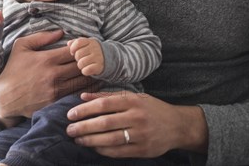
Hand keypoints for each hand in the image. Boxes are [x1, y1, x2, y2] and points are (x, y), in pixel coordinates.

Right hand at [0, 30, 99, 127]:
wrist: (5, 97)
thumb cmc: (13, 69)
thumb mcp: (21, 47)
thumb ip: (41, 37)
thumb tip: (61, 32)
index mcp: (47, 59)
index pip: (73, 51)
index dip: (81, 49)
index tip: (83, 48)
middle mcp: (53, 74)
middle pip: (82, 66)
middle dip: (89, 62)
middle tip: (94, 59)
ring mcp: (56, 90)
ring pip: (83, 81)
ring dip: (91, 76)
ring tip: (96, 71)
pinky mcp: (56, 103)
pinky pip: (77, 94)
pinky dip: (86, 90)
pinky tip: (90, 86)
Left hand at [66, 91, 208, 157]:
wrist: (178, 125)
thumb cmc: (151, 108)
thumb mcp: (133, 96)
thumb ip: (107, 96)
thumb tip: (83, 96)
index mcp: (132, 101)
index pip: (103, 105)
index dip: (84, 110)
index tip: (70, 114)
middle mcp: (137, 117)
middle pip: (104, 123)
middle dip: (84, 127)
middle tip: (69, 129)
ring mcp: (141, 135)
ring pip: (110, 139)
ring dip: (90, 140)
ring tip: (78, 139)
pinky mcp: (144, 150)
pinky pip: (119, 152)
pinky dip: (103, 150)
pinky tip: (93, 147)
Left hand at [68, 37, 103, 75]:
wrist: (108, 58)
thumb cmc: (92, 51)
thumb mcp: (86, 44)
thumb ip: (76, 42)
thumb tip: (68, 43)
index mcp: (91, 41)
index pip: (78, 42)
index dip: (72, 48)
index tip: (73, 52)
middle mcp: (95, 49)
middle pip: (78, 54)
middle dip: (77, 58)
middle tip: (81, 59)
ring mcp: (98, 58)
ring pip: (81, 63)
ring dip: (80, 65)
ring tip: (84, 64)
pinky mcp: (99, 67)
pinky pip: (86, 70)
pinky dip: (85, 71)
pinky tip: (87, 69)